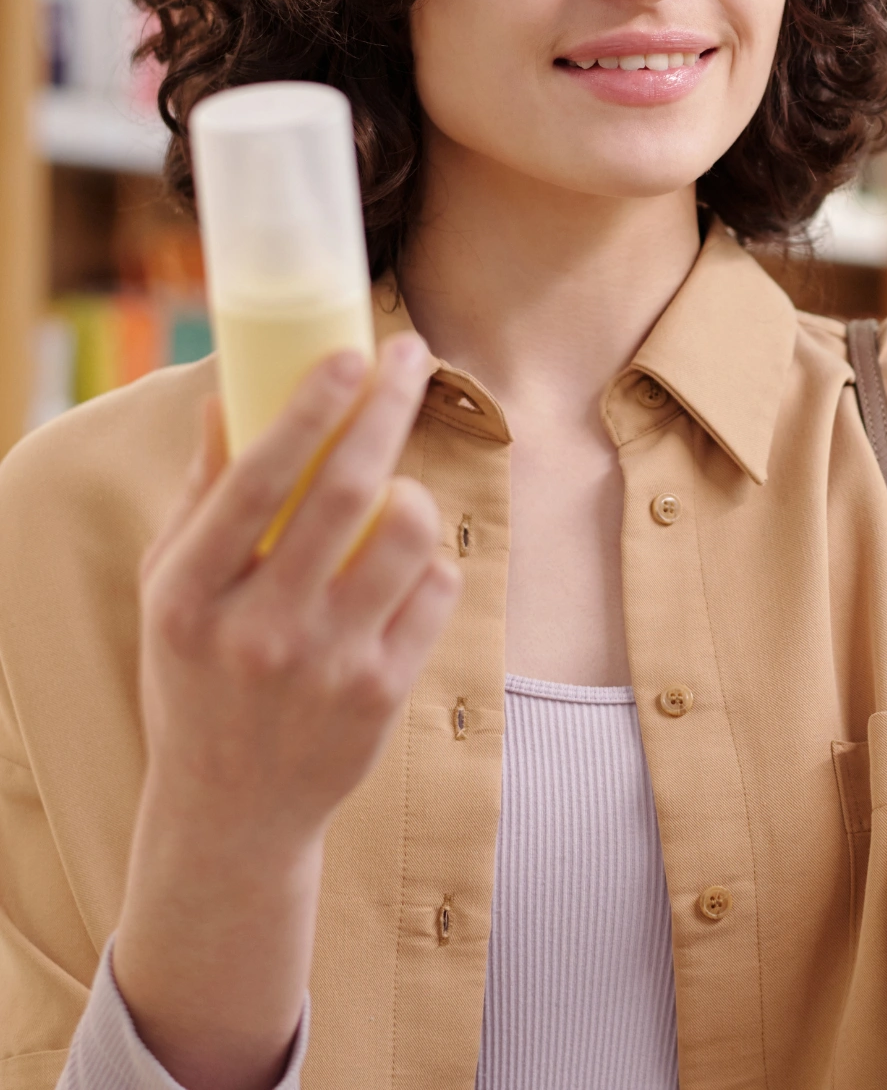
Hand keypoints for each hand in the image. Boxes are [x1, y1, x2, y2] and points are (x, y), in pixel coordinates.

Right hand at [113, 332, 459, 1089]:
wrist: (230, 814)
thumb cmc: (197, 675)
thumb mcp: (171, 590)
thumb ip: (201, 495)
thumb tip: (227, 395)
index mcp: (189, 596)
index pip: (257, 480)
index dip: (310, 407)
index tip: (351, 352)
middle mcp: (258, 631)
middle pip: (347, 489)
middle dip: (389, 405)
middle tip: (412, 355)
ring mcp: (327, 666)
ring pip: (410, 534)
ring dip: (415, 491)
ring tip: (397, 493)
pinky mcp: (383, 694)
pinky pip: (436, 590)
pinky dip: (428, 562)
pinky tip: (399, 572)